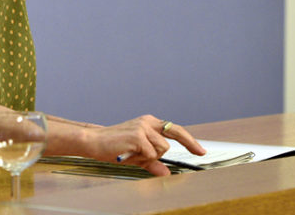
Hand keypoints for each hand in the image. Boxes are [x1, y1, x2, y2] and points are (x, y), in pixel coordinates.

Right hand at [84, 115, 205, 175]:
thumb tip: (166, 173)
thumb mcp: (136, 155)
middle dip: (183, 146)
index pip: (174, 129)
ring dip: (151, 157)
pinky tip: (130, 154)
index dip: (189, 140)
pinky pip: (151, 154)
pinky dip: (142, 159)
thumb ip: (152, 162)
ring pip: (162, 149)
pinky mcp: (137, 135)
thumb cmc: (114, 147)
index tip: (201, 150)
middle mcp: (147, 122)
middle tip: (198, 152)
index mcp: (148, 123)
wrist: (94, 141)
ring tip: (135, 155)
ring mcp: (142, 127)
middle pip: (173, 136)